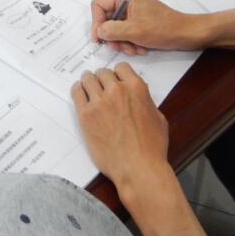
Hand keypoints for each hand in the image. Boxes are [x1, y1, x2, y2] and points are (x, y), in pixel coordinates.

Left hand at [70, 64, 169, 187]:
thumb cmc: (152, 147)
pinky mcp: (85, 114)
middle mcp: (116, 90)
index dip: (118, 74)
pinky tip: (80, 93)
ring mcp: (98, 101)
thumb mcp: (158, 117)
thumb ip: (145, 101)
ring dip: (89, 81)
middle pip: (103, 73)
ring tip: (88, 87)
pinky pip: (76, 92)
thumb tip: (136, 95)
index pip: (121, 67)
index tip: (116, 81)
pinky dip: (78, 90)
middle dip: (103, 79)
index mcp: (136, 88)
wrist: (138, 168)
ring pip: (88, 79)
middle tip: (102, 87)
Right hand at [91, 0, 198, 52]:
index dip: (96, 23)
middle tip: (120, 48)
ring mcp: (132, 11)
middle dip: (113, 36)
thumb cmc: (161, 28)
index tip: (98, 40)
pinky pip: (125, 32)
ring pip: (115, 28)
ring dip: (122, 42)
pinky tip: (139, 49)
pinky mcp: (138, 20)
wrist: (186, 34)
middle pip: (106, 18)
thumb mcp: (134, 30)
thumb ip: (111, 30)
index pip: (98, 5)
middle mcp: (126, 0)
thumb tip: (99, 32)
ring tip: (133, 50)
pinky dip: (129, 42)